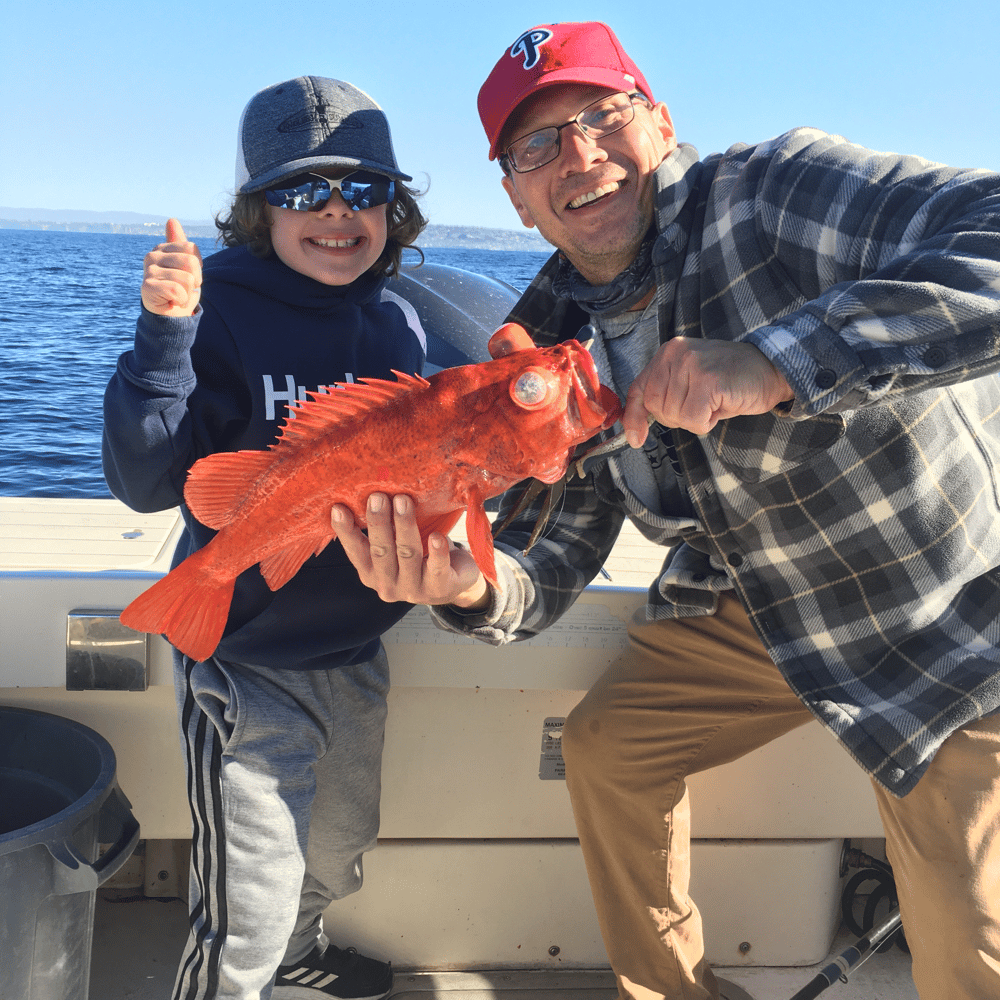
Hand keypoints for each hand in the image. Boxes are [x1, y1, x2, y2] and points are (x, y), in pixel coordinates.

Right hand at [141, 219, 201, 316]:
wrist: (169, 316)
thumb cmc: (179, 290)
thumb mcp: (185, 266)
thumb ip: (180, 244)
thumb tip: (171, 219)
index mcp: (162, 248)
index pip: (192, 249)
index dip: (197, 267)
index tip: (188, 275)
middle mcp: (152, 256)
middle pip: (191, 262)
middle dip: (194, 280)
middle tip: (184, 288)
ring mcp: (148, 271)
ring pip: (187, 278)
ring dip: (188, 293)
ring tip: (177, 295)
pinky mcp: (147, 287)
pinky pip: (177, 290)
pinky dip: (180, 300)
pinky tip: (171, 301)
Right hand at [333, 494, 489, 608]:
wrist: (453, 581)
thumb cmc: (419, 557)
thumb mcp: (394, 546)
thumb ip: (381, 530)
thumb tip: (368, 494)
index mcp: (371, 574)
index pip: (355, 552)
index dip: (346, 531)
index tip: (338, 508)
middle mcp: (388, 586)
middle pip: (381, 552)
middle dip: (378, 523)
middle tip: (378, 496)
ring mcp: (413, 590)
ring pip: (407, 554)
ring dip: (405, 526)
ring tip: (403, 501)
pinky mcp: (439, 588)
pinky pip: (437, 568)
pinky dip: (437, 552)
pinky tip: (437, 536)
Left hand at [622, 338, 793, 441]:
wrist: (771, 369)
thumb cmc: (730, 379)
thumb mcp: (690, 380)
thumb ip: (665, 393)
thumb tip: (637, 425)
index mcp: (669, 353)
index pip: (638, 389)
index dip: (634, 417)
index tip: (635, 438)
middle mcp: (676, 355)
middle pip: (657, 407)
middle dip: (676, 418)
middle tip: (700, 407)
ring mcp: (692, 366)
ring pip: (675, 416)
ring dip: (695, 420)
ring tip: (713, 402)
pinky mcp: (709, 382)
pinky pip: (693, 420)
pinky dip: (706, 423)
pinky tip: (720, 407)